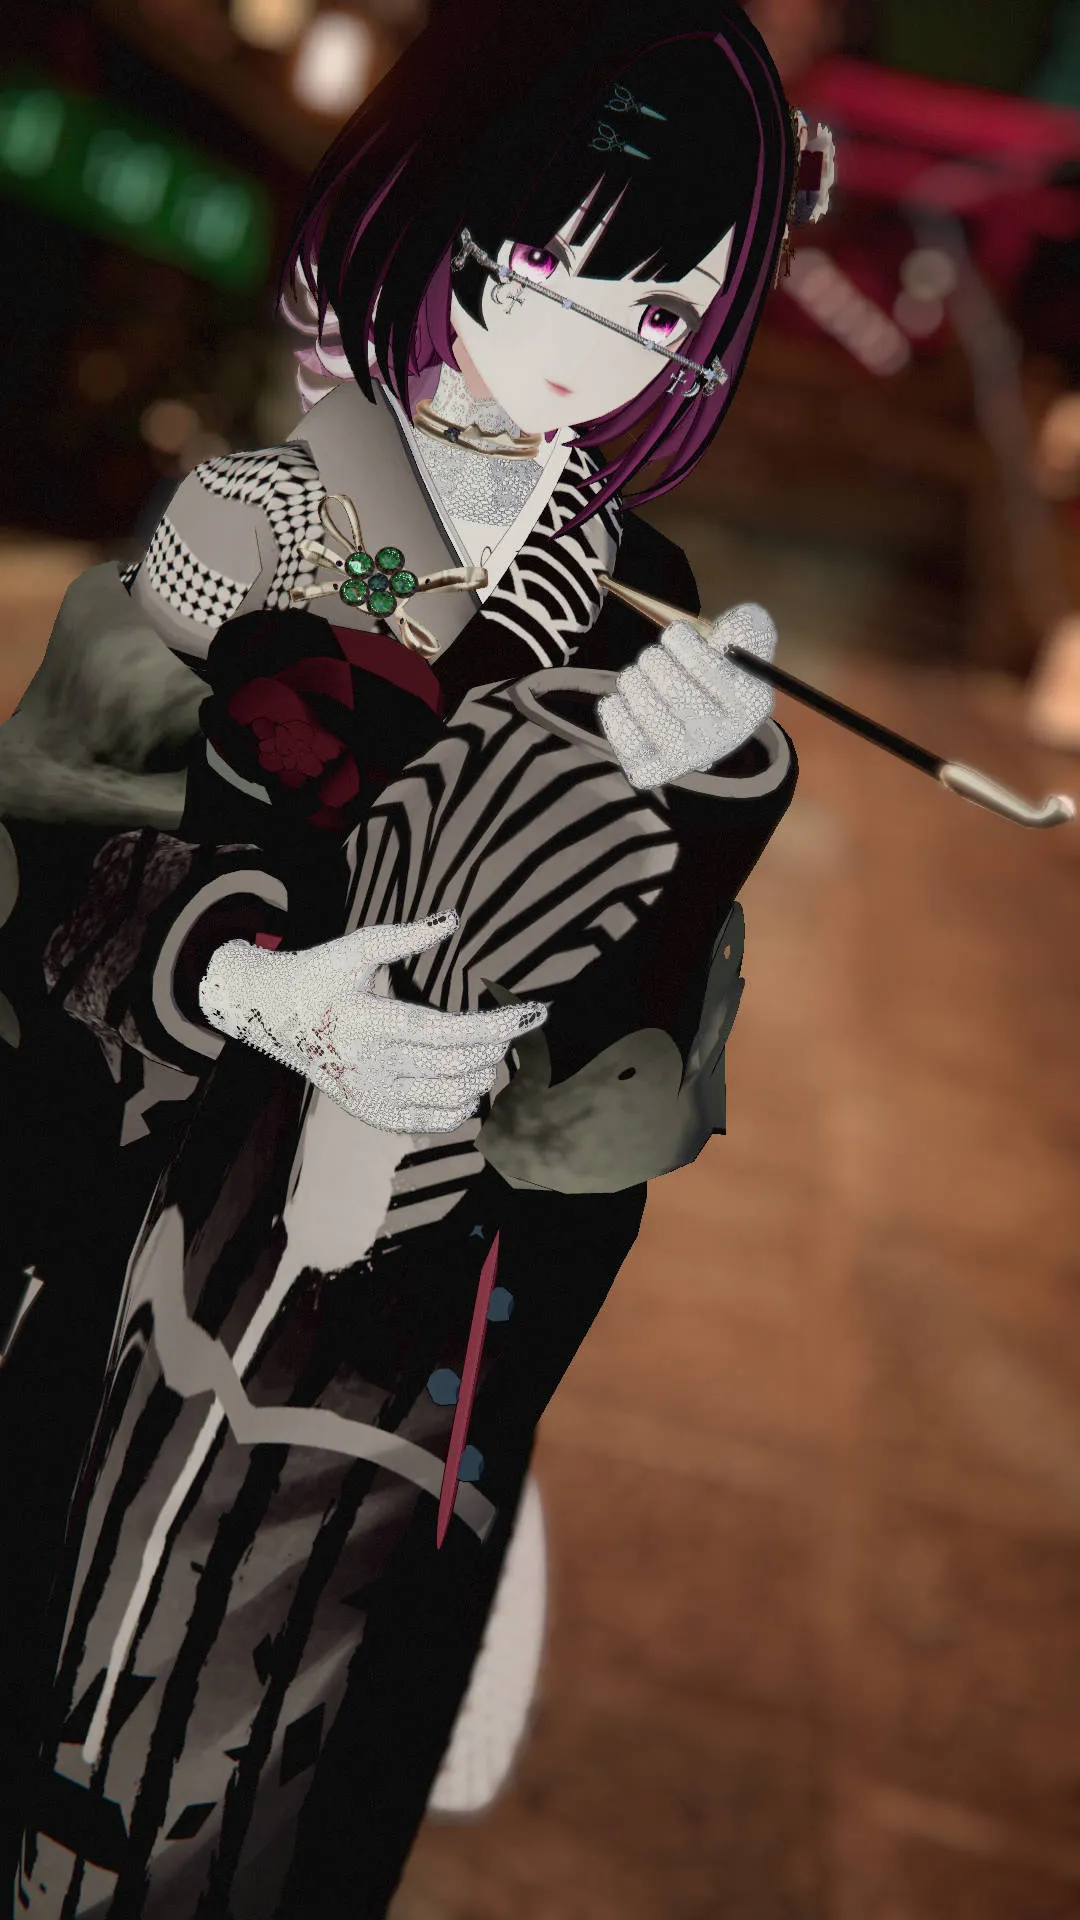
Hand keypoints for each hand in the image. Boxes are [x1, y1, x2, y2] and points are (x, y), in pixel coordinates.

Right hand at [198, 910, 547, 1131]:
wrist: (272, 1019)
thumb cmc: (319, 975)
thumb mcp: (354, 948)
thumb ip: (403, 936)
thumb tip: (452, 918)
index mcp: (366, 1023)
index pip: (443, 1031)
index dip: (493, 1025)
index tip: (536, 1012)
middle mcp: (369, 1067)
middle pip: (455, 1065)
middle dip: (496, 1044)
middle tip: (513, 1024)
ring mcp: (371, 1096)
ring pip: (451, 1096)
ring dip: (484, 1072)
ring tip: (490, 1048)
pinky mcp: (374, 1114)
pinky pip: (435, 1121)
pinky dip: (464, 1104)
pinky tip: (471, 1080)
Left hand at [597, 603, 776, 789]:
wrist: (701, 722)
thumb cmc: (715, 673)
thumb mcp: (741, 645)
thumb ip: (746, 628)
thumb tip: (737, 625)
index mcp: (750, 704)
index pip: (708, 666)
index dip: (681, 641)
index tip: (675, 634)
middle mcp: (723, 738)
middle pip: (673, 689)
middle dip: (654, 659)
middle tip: (654, 658)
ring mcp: (687, 758)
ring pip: (646, 709)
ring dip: (632, 681)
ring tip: (638, 677)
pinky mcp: (652, 770)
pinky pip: (624, 738)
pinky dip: (615, 711)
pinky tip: (622, 701)